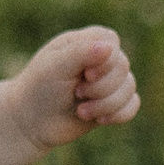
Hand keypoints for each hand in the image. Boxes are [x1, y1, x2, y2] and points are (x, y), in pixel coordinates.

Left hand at [5, 26, 139, 151]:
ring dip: (106, 105)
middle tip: (77, 93)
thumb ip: (81, 53)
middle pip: (123, 67)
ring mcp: (108, 81)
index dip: (105, 61)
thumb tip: (109, 47)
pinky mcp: (112, 103)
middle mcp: (100, 59)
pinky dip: (118, 114)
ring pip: (129, 88)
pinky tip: (99, 121)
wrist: (30, 122)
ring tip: (81, 111)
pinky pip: (133, 105)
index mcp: (85, 41)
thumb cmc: (39, 89)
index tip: (84, 74)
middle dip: (101, 87)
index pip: (112, 42)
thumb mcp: (55, 67)